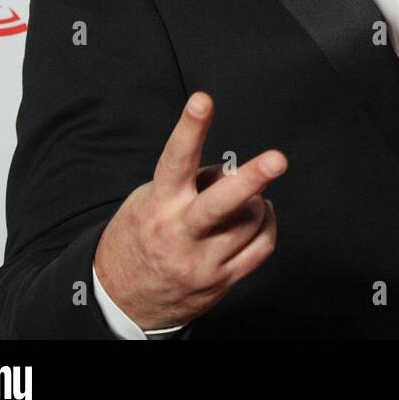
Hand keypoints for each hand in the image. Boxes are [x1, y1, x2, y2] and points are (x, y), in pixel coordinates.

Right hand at [93, 92, 284, 329]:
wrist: (121, 300)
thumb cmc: (140, 237)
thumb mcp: (149, 201)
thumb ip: (188, 182)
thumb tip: (232, 169)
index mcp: (159, 206)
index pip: (176, 160)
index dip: (190, 128)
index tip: (202, 100)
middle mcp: (180, 234)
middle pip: (221, 204)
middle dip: (251, 179)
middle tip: (277, 159)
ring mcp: (202, 262)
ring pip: (251, 219)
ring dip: (255, 201)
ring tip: (242, 200)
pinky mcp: (221, 282)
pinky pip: (262, 246)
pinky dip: (267, 224)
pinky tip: (258, 218)